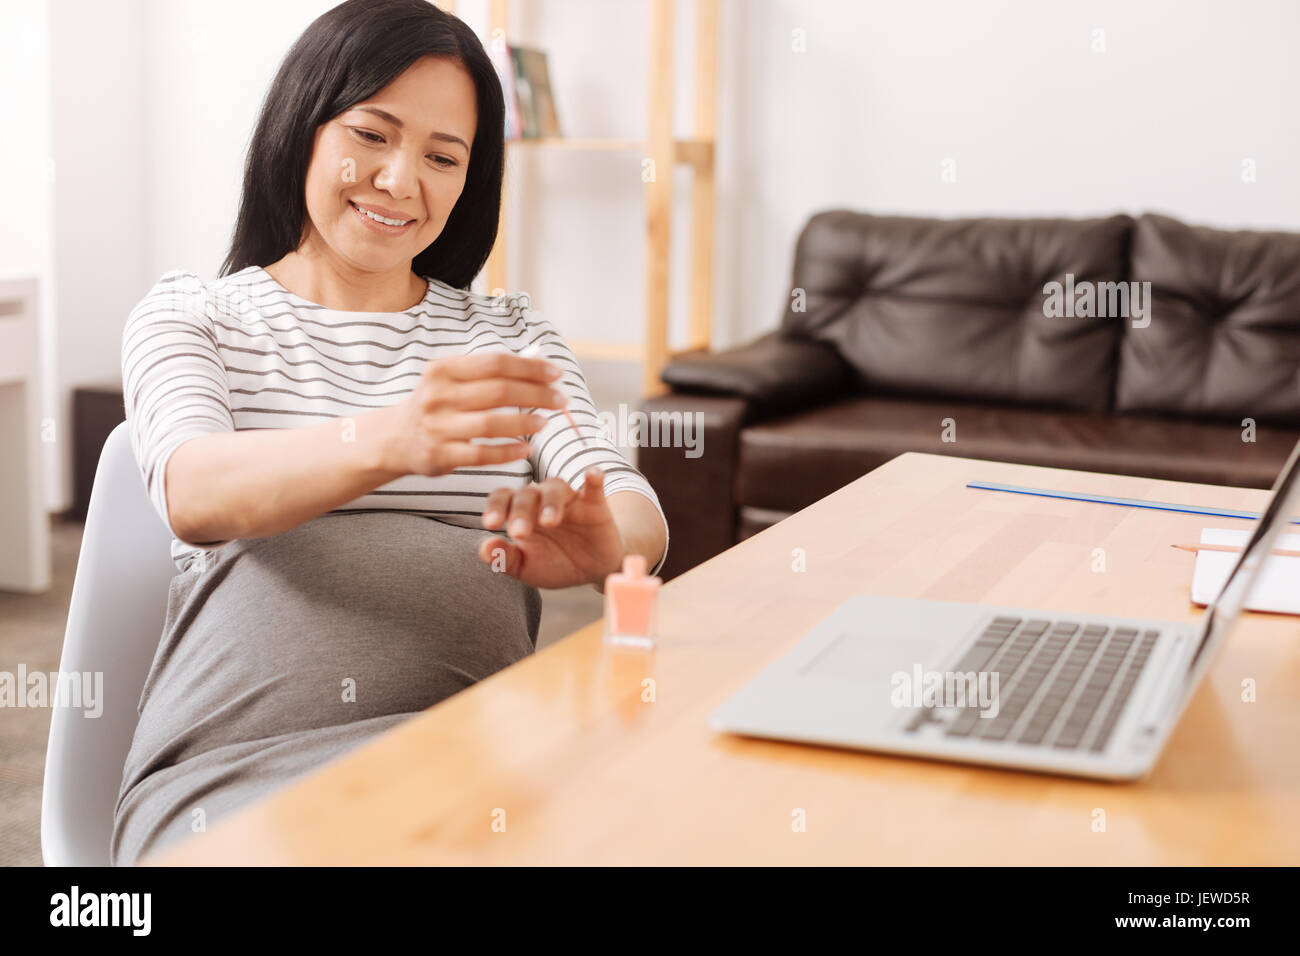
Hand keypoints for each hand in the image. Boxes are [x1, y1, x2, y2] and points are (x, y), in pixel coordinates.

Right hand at [376, 352, 568, 477]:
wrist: (395, 438)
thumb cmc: (437, 404)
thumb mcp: (452, 380)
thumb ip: (490, 372)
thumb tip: (538, 362)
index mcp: (443, 369)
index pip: (495, 363)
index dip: (530, 367)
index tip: (555, 373)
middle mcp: (438, 396)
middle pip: (498, 391)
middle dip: (536, 394)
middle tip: (560, 399)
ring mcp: (438, 427)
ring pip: (491, 424)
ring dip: (525, 423)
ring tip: (545, 423)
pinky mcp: (440, 455)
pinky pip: (482, 454)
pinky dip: (508, 452)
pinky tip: (526, 449)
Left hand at [476, 468, 626, 588]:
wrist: (591, 571)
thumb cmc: (554, 564)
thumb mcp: (526, 567)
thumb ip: (504, 558)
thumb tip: (484, 549)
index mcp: (520, 511)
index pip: (503, 497)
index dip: (496, 507)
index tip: (490, 524)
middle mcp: (542, 499)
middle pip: (527, 493)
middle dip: (521, 511)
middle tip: (519, 532)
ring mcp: (569, 500)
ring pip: (556, 488)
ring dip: (551, 502)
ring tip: (549, 521)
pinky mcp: (595, 505)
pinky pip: (594, 486)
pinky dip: (593, 479)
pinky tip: (592, 475)